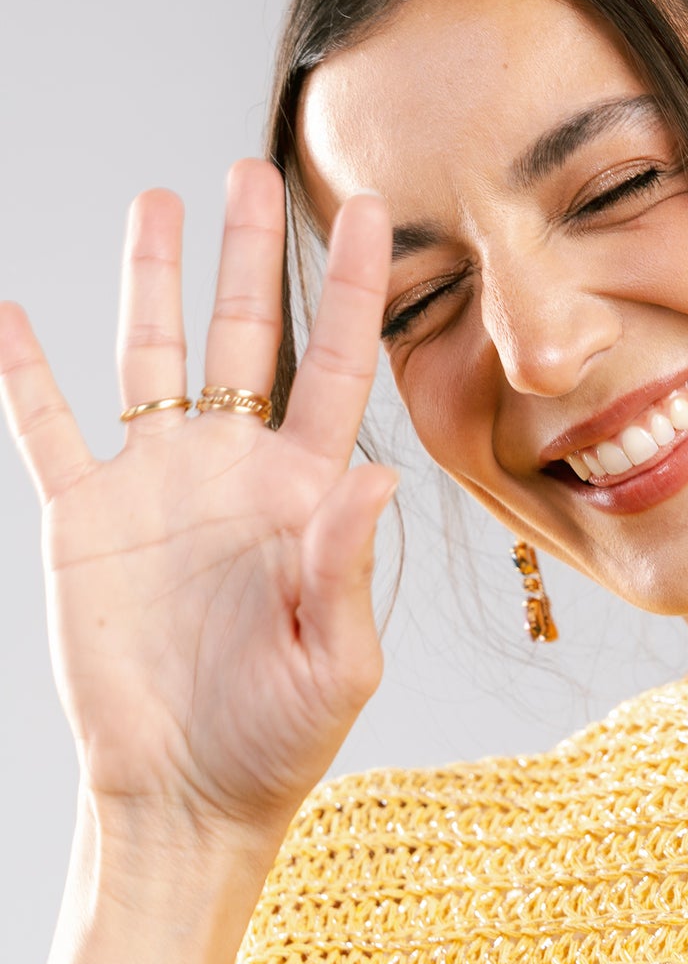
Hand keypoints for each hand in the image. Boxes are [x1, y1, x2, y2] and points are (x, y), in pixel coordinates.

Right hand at [0, 160, 395, 849]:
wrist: (185, 796)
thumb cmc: (277, 738)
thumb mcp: (334, 662)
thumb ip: (346, 567)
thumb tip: (376, 477)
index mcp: (304, 495)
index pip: (339, 368)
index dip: (354, 290)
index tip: (371, 211)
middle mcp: (232, 472)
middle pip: (244, 335)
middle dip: (249, 253)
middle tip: (252, 167)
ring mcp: (154, 487)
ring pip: (150, 356)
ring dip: (152, 281)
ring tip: (155, 201)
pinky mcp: (81, 519)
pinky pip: (46, 427)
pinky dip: (23, 372)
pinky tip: (11, 313)